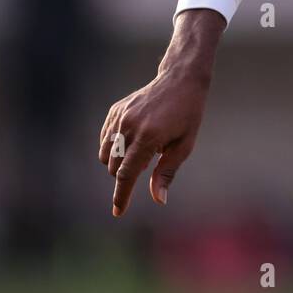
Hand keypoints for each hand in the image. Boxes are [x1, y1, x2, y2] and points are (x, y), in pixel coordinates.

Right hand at [98, 9, 224, 215]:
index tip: (118, 212)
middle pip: (115, 168)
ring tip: (141, 151)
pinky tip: (132, 140)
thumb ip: (167, 172)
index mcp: (148, 137)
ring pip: (106, 155)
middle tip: (149, 162)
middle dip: (126, 175)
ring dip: (118, 162)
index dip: (121, 196)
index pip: (127, 175)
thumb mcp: (184, 145)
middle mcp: (129, 127)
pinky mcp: (115, 110)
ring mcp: (120, 117)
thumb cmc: (187, 115)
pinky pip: (105, 138)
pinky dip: (113, 147)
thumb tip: (158, 200)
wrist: (180, 80)